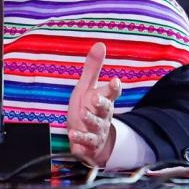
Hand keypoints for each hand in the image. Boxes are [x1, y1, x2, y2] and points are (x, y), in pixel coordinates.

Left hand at [67, 42, 121, 166]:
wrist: (93, 141)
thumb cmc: (89, 108)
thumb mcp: (87, 87)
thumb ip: (93, 68)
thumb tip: (100, 44)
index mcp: (104, 99)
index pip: (112, 92)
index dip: (114, 87)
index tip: (115, 80)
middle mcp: (103, 115)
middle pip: (106, 109)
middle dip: (102, 103)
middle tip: (96, 98)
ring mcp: (97, 130)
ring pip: (95, 125)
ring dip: (90, 120)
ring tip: (81, 115)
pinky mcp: (89, 144)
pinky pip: (86, 143)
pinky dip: (80, 140)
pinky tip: (73, 137)